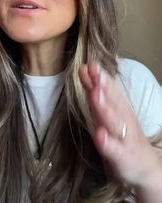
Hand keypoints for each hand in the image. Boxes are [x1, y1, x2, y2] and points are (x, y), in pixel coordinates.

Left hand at [79, 62, 160, 187]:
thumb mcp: (108, 111)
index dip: (100, 76)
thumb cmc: (122, 134)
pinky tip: (99, 135)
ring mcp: (123, 137)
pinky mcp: (122, 156)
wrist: (145, 166)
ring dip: (104, 107)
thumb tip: (84, 68)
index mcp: (119, 107)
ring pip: (113, 121)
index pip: (109, 88)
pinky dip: (107, 142)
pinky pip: (114, 149)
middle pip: (113, 100)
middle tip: (94, 71)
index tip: (89, 64)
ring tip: (95, 94)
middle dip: (103, 85)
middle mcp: (122, 119)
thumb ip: (95, 91)